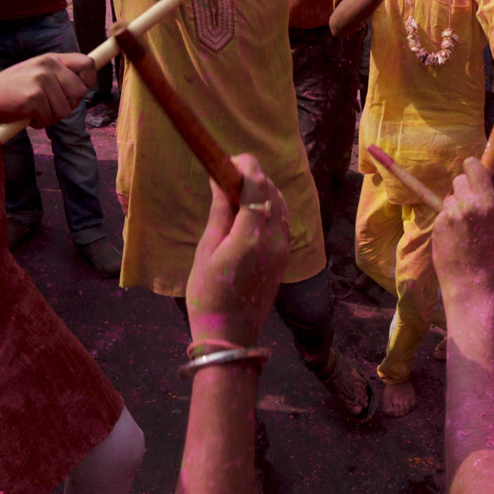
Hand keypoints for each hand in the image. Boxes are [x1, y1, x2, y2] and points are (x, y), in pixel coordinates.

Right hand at [0, 53, 96, 127]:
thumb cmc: (8, 90)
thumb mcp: (35, 73)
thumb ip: (57, 76)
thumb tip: (84, 87)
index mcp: (51, 59)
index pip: (88, 64)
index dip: (89, 80)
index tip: (78, 92)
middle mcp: (48, 66)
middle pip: (80, 92)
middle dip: (67, 105)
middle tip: (48, 107)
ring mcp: (41, 81)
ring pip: (65, 110)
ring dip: (50, 117)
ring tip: (32, 110)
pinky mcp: (33, 98)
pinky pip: (48, 119)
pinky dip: (37, 123)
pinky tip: (24, 115)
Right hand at [185, 155, 289, 345]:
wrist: (230, 334)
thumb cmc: (208, 294)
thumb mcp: (207, 250)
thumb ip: (220, 212)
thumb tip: (221, 180)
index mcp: (251, 236)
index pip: (257, 186)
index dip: (246, 166)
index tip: (230, 158)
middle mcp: (275, 238)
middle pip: (271, 191)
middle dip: (254, 176)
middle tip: (228, 174)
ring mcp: (284, 248)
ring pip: (281, 204)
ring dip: (264, 190)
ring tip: (238, 191)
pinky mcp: (286, 256)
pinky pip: (284, 220)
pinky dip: (272, 207)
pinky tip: (253, 210)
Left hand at [432, 158, 493, 300]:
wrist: (471, 282)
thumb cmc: (492, 253)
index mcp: (490, 202)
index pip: (473, 165)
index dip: (473, 169)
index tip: (475, 177)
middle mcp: (470, 204)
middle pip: (460, 178)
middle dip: (465, 189)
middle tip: (473, 210)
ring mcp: (452, 213)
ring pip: (450, 195)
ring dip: (455, 205)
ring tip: (465, 227)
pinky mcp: (438, 222)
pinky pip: (442, 210)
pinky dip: (447, 218)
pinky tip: (455, 235)